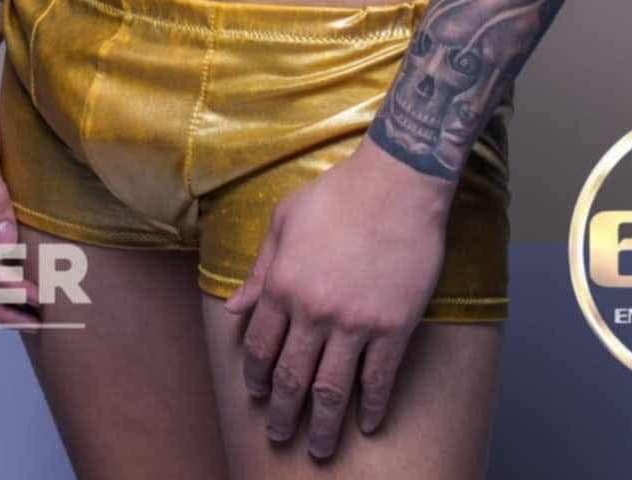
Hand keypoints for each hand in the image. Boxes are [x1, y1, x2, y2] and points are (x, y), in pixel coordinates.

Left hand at [223, 140, 452, 459]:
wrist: (397, 182)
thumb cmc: (338, 193)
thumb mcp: (285, 219)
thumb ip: (259, 268)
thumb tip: (235, 308)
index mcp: (283, 284)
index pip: (260, 347)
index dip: (255, 377)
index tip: (256, 395)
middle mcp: (313, 311)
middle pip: (291, 378)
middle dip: (282, 413)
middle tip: (280, 435)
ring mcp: (354, 323)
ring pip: (331, 391)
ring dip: (323, 426)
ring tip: (320, 449)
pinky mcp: (393, 327)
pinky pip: (378, 379)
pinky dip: (372, 406)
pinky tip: (368, 421)